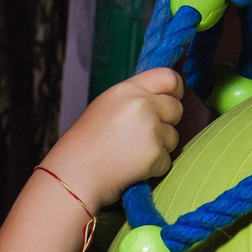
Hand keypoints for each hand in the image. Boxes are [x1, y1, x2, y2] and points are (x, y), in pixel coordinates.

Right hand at [42, 68, 183, 209]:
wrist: (75, 174)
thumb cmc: (85, 144)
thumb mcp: (106, 106)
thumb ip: (134, 98)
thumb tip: (162, 96)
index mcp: (127, 90)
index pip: (168, 77)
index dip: (175, 89)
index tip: (172, 99)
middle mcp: (142, 105)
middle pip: (176, 108)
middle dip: (166, 122)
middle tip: (144, 136)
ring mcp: (150, 130)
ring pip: (173, 136)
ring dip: (159, 147)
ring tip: (131, 154)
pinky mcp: (155, 155)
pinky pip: (167, 160)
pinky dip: (154, 167)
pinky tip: (132, 168)